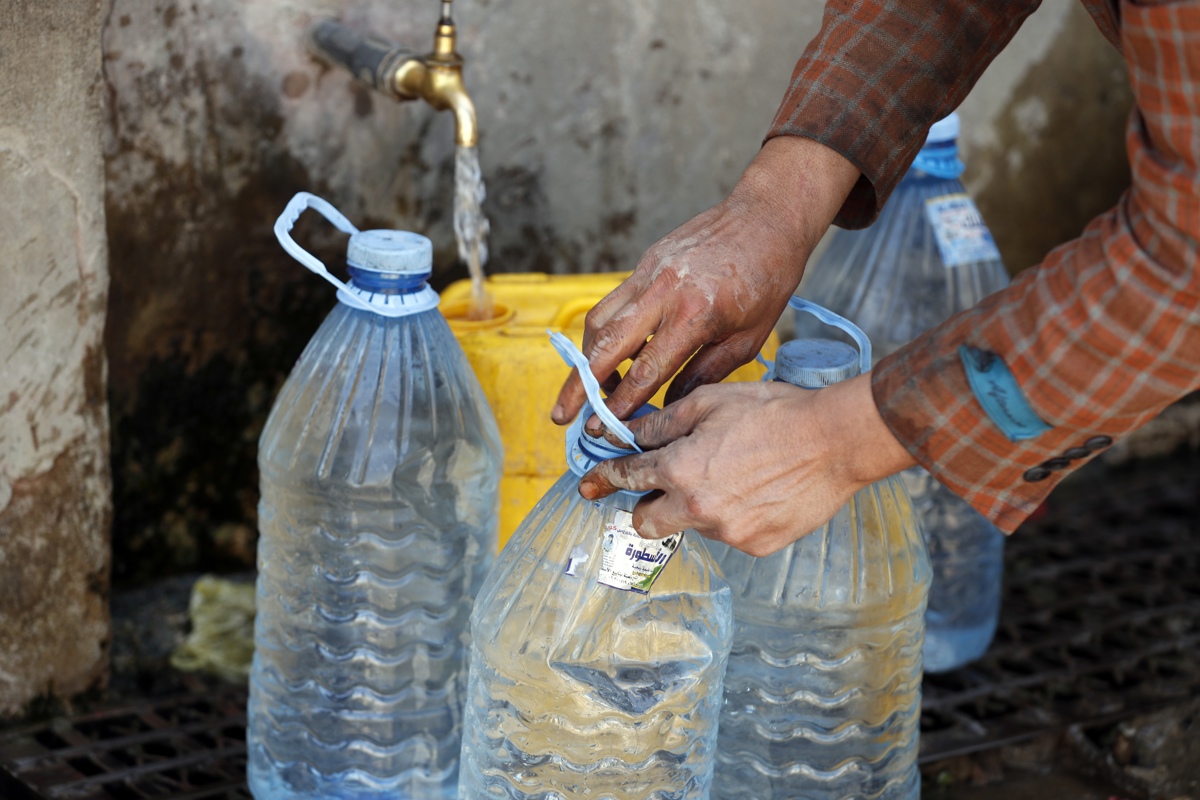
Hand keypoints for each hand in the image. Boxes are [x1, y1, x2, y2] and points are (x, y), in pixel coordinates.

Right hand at [551, 136, 860, 431]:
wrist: (765, 217)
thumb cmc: (767, 279)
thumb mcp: (749, 337)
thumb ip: (706, 373)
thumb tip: (670, 406)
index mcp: (696, 314)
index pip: (647, 370)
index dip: (621, 403)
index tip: (602, 428)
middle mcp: (664, 292)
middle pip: (606, 346)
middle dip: (579, 385)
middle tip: (562, 416)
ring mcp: (649, 273)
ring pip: (600, 321)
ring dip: (587, 358)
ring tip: (588, 388)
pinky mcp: (644, 263)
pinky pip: (613, 302)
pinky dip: (605, 332)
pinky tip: (613, 354)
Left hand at [577, 375, 915, 556]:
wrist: (837, 442)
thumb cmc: (776, 412)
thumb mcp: (711, 402)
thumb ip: (662, 423)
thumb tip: (626, 432)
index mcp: (682, 470)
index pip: (628, 478)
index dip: (604, 478)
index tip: (590, 484)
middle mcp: (699, 509)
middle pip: (646, 523)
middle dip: (645, 506)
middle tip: (658, 488)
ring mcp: (729, 533)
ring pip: (692, 525)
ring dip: (697, 505)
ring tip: (733, 474)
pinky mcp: (757, 546)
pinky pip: (729, 533)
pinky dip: (732, 515)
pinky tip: (757, 490)